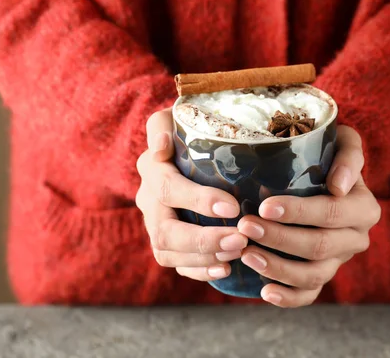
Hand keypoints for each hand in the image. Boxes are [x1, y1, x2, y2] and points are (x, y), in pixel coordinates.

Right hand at [136, 109, 247, 281]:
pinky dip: (199, 271)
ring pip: (168, 252)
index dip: (197, 200)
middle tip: (241, 239)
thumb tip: (160, 144)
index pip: (168, 188)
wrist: (180, 148)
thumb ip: (162, 125)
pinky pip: (175, 264)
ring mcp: (155, 224)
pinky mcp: (165, 242)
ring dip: (204, 258)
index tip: (231, 206)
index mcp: (152, 168)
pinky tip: (225, 269)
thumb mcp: (175, 118)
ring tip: (239, 252)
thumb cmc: (188, 130)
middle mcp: (148, 200)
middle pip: (165, 231)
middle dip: (203, 240)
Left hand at [237, 125, 380, 307]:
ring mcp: (339, 261)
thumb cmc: (326, 152)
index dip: (299, 212)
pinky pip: (309, 295)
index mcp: (364, 208)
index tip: (265, 206)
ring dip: (278, 268)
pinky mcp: (322, 275)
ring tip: (246, 255)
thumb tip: (339, 187)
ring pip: (313, 274)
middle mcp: (356, 238)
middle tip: (245, 226)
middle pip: (319, 246)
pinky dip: (288, 298)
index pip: (332, 213)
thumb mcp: (342, 141)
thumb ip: (349, 154)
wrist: (322, 173)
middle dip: (279, 238)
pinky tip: (265, 291)